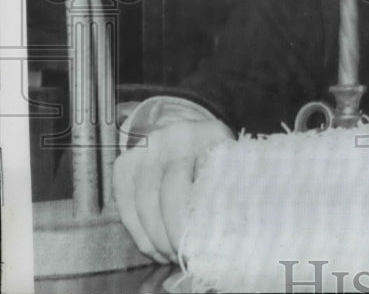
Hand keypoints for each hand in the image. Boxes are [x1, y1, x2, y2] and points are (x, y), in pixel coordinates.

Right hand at [113, 119, 232, 262]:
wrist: (180, 126)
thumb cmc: (211, 154)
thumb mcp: (228, 160)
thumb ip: (227, 187)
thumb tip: (226, 232)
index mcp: (209, 136)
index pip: (203, 182)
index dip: (200, 219)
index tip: (204, 245)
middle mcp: (176, 137)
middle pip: (171, 194)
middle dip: (175, 233)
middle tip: (185, 257)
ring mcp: (147, 149)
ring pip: (145, 203)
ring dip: (156, 238)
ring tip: (170, 256)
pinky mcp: (125, 164)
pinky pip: (127, 206)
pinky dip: (139, 233)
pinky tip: (153, 249)